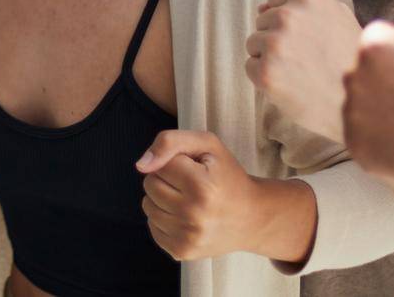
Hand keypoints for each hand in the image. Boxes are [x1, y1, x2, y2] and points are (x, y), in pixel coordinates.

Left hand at [136, 130, 269, 260]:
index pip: (162, 164)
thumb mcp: (207, 145)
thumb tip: (141, 165)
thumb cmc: (227, 176)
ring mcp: (187, 237)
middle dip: (166, 178)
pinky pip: (152, 226)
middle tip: (191, 183)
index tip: (197, 169)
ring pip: (147, 205)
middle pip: (150, 184)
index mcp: (201, 186)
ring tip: (187, 199)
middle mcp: (193, 215)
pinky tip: (185, 216)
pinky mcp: (181, 251)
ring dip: (162, 198)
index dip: (177, 162)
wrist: (252, 217)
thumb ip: (170, 142)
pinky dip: (164, 218)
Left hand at [244, 0, 360, 143]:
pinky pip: (251, 67)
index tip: (304, 39)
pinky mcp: (266, 72)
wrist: (364, 104)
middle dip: (277, 39)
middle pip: (262, 23)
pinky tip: (291, 85)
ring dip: (269, 58)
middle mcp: (287, 16)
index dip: (287, 22)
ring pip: (253, 44)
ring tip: (299, 72)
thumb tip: (262, 6)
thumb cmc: (352, 61)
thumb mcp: (340, 19)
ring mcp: (275, 44)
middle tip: (306, 59)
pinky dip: (264, 78)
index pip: (274, 1)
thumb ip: (305, 7)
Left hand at [343, 17, 393, 189]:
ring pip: (360, 104)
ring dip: (380, 108)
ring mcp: (354, 116)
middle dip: (385, 80)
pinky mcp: (358, 148)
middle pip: (364, 73)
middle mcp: (355, 78)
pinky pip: (361, 135)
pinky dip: (380, 137)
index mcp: (373, 47)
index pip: (374, 41)